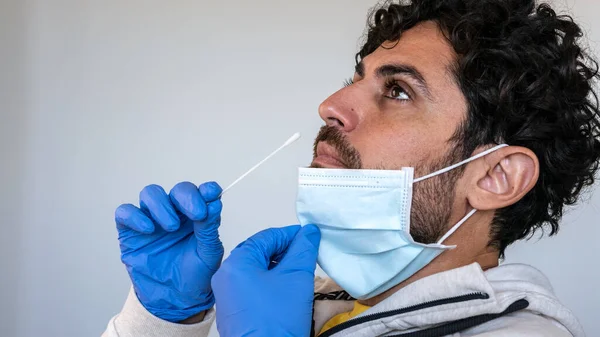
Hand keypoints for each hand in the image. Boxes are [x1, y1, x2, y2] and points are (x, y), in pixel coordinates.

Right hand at [115, 182, 223, 321]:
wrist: (175, 299)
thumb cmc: (194, 274)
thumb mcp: (208, 253)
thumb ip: (209, 228)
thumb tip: (214, 202)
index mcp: (196, 214)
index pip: (200, 193)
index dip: (206, 190)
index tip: (212, 192)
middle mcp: (175, 212)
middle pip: (177, 190)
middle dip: (187, 197)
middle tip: (197, 213)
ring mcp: (151, 219)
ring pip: (150, 194)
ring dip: (162, 205)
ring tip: (172, 227)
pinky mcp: (130, 231)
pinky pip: (125, 212)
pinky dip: (135, 216)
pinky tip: (149, 229)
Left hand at [212, 225, 320, 336]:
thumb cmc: (276, 321)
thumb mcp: (297, 277)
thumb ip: (304, 249)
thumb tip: (309, 232)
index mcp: (236, 264)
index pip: (266, 237)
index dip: (291, 235)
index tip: (309, 237)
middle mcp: (226, 277)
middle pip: (260, 253)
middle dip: (285, 252)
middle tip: (307, 255)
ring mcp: (228, 296)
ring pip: (257, 271)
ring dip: (279, 269)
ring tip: (300, 274)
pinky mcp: (234, 312)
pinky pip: (252, 288)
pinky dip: (270, 284)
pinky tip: (287, 292)